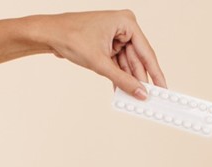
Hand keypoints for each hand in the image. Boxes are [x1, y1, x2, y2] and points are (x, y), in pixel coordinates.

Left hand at [40, 10, 166, 99]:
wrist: (48, 34)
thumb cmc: (70, 36)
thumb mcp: (100, 63)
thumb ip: (123, 80)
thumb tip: (140, 92)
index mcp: (126, 22)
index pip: (146, 53)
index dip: (155, 73)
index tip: (163, 89)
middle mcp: (123, 27)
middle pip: (137, 60)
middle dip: (139, 80)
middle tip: (147, 98)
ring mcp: (116, 35)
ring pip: (127, 63)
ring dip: (128, 80)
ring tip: (132, 97)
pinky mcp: (108, 43)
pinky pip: (118, 63)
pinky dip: (119, 76)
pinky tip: (121, 90)